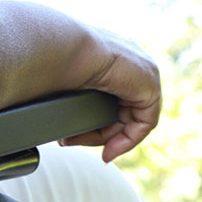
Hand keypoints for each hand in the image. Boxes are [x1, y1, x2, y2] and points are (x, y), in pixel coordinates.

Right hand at [60, 29, 160, 161]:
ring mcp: (142, 70)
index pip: (109, 95)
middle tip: (74, 142)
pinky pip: (145, 122)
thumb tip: (56, 117)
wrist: (61, 51)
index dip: (94, 119)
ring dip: (109, 139)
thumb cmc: (52, 61)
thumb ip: (66, 95)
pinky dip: (128, 140)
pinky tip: (108, 150)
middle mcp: (129, 60)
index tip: (73, 135)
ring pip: (131, 118)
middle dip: (99, 133)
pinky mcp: (149, 85)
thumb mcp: (60, 81)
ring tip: (86, 146)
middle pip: (120, 110)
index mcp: (109, 53)